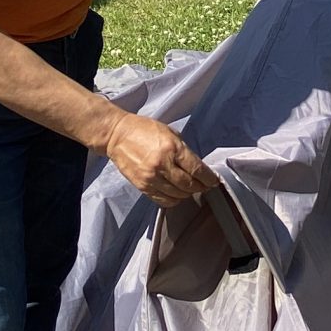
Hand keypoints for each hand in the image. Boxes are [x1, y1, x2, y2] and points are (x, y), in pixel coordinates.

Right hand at [99, 109, 218, 204]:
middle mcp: (162, 164)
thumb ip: (183, 150)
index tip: (214, 181)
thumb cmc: (143, 130)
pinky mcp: (142, 186)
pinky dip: (173, 200)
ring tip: (189, 189)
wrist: (117, 135)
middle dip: (200, 187)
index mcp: (172, 148)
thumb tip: (196, 167)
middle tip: (204, 185)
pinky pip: (163, 200)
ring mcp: (151, 177)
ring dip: (187, 194)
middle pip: (189, 185)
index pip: (197, 169)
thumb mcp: (170, 132)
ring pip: (178, 195)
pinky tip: (176, 194)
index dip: (209, 178)